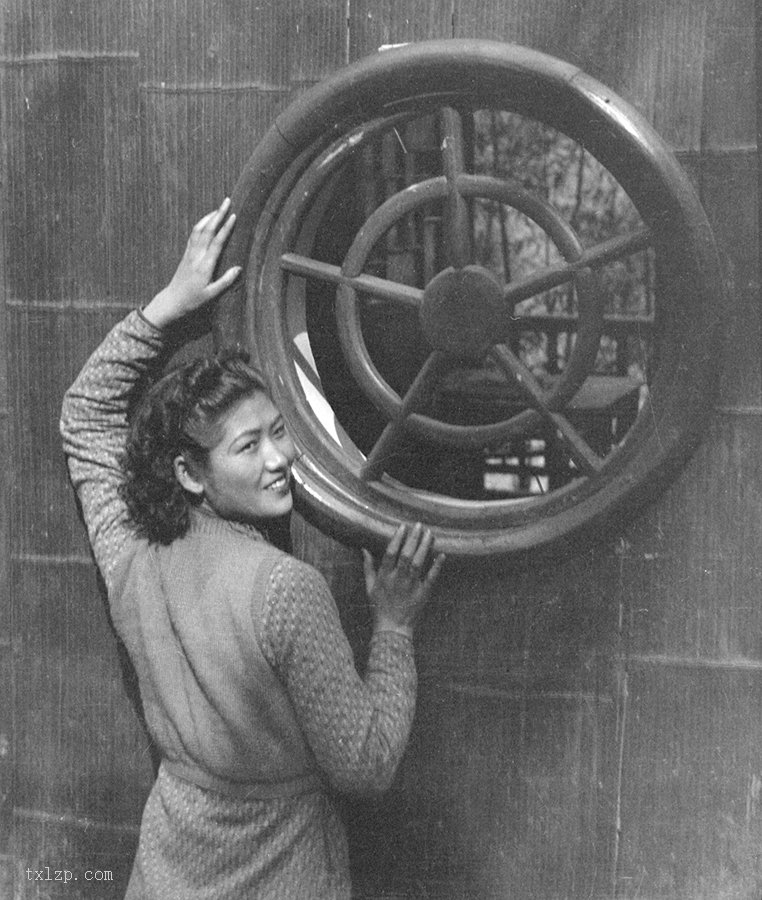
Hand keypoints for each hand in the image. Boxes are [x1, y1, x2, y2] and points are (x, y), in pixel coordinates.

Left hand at [143, 198, 241, 328]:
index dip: (226, 228)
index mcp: (205, 265)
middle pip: (208, 230)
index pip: (217, 242)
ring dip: (209, 216)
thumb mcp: (212, 294)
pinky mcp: (186, 254)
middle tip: (227, 201)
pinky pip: (193, 235)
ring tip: (219, 207)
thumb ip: (226, 281)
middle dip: (218, 214)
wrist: (173, 300)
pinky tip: (206, 220)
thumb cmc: (193, 300)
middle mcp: (197, 256)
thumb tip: (239, 268)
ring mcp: (190, 253)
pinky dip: (200, 224)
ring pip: (199, 229)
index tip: (234, 216)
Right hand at [363, 523, 444, 636]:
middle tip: (418, 525)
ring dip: (424, 547)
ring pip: (419, 563)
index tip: (403, 527)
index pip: (390, 553)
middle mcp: (398, 579)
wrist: (392, 628)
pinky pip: (431, 578)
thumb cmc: (379, 606)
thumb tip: (364, 549)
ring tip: (429, 533)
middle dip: (413, 538)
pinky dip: (436, 566)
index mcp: (384, 576)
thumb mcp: (369, 587)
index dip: (397, 539)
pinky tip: (441, 555)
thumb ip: (368, 567)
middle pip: (406, 555)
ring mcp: (411, 586)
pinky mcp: (423, 593)